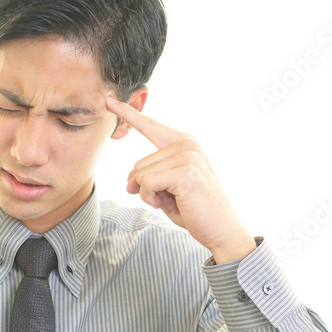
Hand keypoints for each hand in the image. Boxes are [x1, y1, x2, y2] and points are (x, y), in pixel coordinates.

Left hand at [106, 96, 256, 262]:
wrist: (222, 230)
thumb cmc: (195, 210)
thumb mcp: (168, 188)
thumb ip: (150, 176)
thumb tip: (129, 181)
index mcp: (184, 144)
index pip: (150, 126)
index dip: (128, 114)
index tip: (109, 101)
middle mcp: (187, 144)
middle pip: (138, 164)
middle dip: (144, 187)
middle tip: (168, 199)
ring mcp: (188, 156)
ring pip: (140, 174)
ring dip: (149, 195)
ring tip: (174, 202)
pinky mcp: (186, 173)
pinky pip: (146, 184)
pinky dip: (151, 199)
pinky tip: (171, 204)